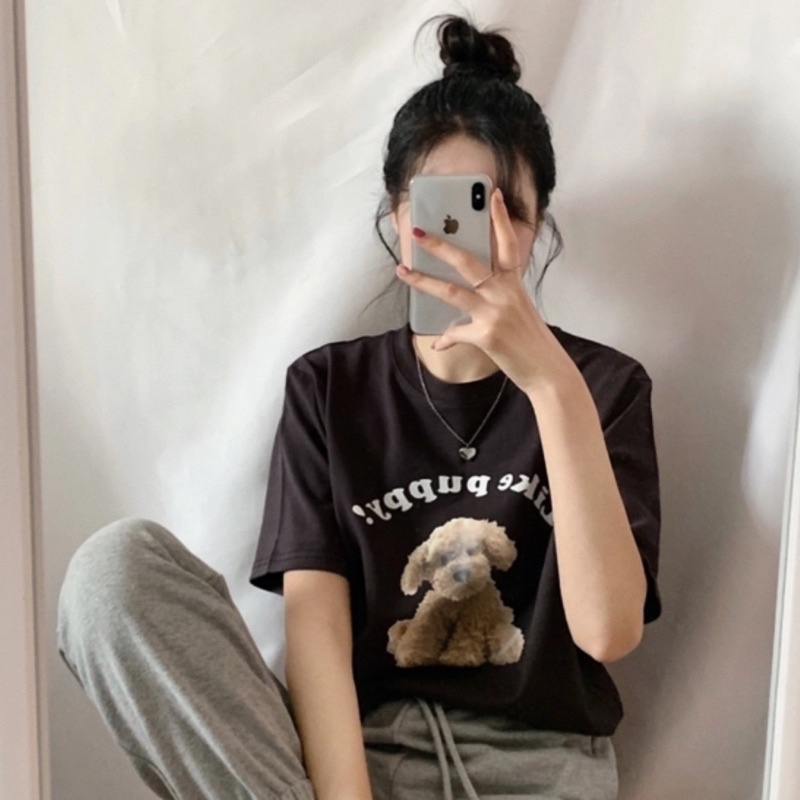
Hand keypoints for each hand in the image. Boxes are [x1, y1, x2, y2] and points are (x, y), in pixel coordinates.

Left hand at [395, 189, 576, 396]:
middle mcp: (504, 294)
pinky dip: (445, 340)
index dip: (500, 219)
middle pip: (468, 262)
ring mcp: (495, 313)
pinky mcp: (486, 335)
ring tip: (403, 271)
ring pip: (451, 292)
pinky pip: (455, 333)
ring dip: (423, 281)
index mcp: (514, 284)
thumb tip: (466, 299)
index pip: (507, 244)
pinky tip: (436, 343)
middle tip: (418, 232)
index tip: (493, 195)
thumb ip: (493, 301)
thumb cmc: (531, 342)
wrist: (547, 371)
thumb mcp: (518, 312)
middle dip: (440, 245)